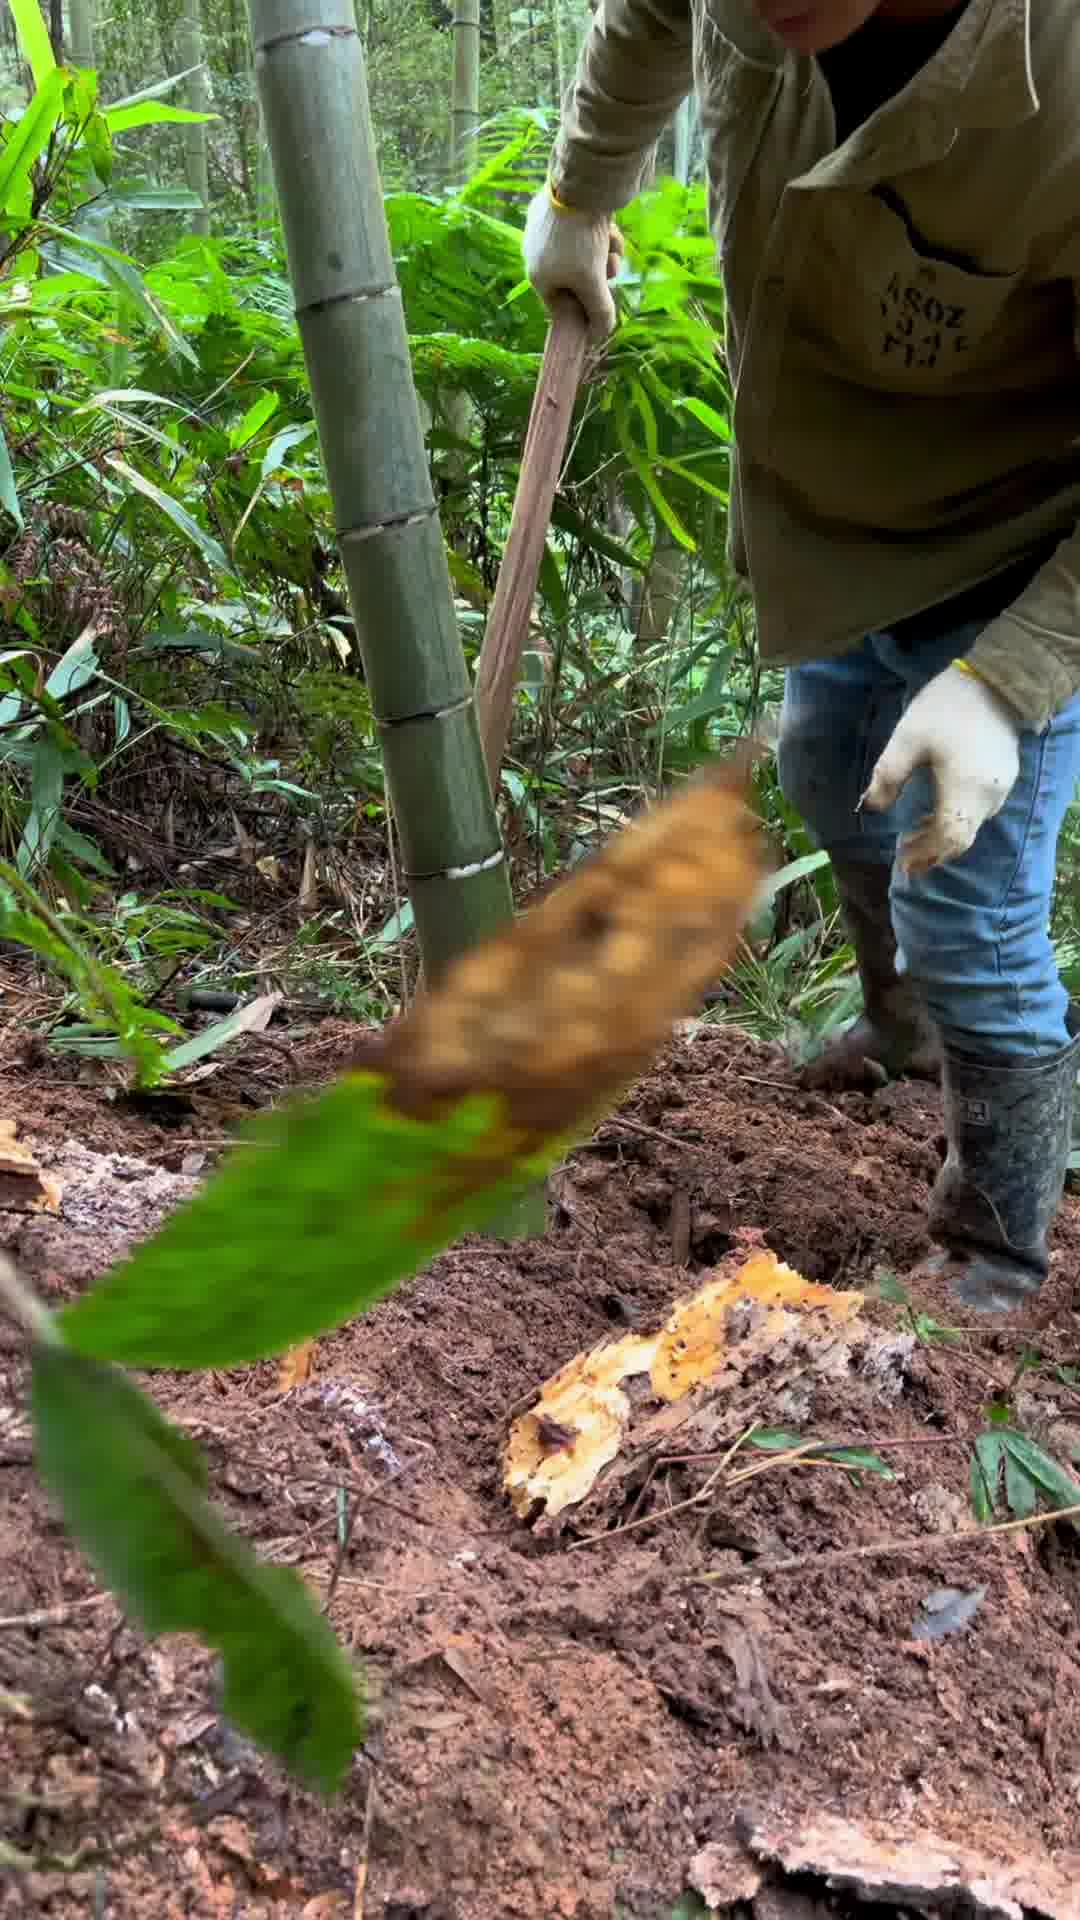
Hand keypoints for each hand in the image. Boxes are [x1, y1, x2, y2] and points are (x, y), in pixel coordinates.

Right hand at [522, 187, 622, 342]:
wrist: (581, 186)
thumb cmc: (580, 241)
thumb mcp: (592, 282)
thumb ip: (599, 312)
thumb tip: (600, 336)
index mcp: (537, 275)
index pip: (560, 305)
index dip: (584, 309)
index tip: (603, 309)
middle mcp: (537, 252)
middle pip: (575, 279)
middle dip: (598, 278)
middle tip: (611, 271)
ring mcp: (548, 228)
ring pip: (583, 254)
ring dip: (603, 256)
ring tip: (612, 248)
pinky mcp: (563, 208)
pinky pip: (584, 230)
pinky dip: (600, 234)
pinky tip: (610, 229)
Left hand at [861, 664, 1020, 873]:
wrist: (994, 680)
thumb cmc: (946, 707)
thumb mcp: (907, 738)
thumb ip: (887, 776)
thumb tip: (870, 807)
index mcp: (965, 789)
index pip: (948, 837)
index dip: (925, 854)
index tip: (902, 863)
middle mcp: (989, 795)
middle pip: (961, 838)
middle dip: (932, 851)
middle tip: (904, 857)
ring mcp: (1001, 786)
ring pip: (971, 826)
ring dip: (942, 836)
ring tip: (912, 836)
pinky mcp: (1005, 776)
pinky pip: (980, 811)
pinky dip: (955, 820)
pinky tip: (934, 813)